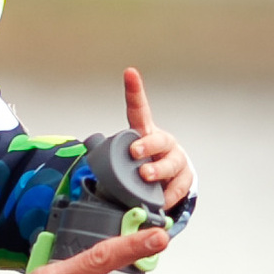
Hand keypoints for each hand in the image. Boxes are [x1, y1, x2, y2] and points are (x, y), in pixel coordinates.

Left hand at [121, 65, 193, 212]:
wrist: (167, 181)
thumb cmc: (142, 163)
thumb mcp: (124, 154)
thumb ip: (108, 150)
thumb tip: (88, 144)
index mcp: (145, 132)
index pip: (139, 109)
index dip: (134, 91)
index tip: (130, 74)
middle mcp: (163, 143)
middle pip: (159, 140)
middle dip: (147, 145)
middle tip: (134, 152)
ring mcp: (177, 160)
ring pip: (172, 163)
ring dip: (158, 169)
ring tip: (146, 176)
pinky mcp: (186, 178)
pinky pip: (180, 186)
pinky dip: (169, 194)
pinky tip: (161, 199)